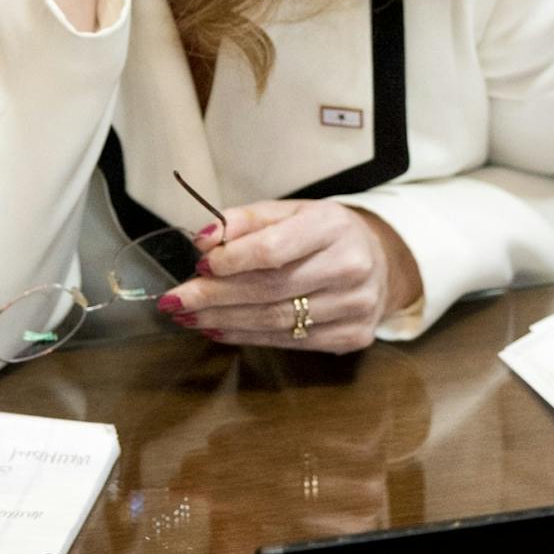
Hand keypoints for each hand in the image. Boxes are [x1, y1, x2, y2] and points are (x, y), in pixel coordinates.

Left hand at [158, 201, 422, 353]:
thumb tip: (203, 240)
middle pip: (270, 289)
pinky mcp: (352, 336)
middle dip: (214, 296)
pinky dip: (248, 338)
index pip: (273, 249)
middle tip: (175, 301)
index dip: (232, 260)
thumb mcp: (289, 212)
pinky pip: (289, 341)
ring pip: (276, 320)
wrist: (379, 261)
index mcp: (334, 226)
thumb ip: (246, 221)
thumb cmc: (323, 234)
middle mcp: (351, 266)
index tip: (199, 265)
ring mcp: (355, 306)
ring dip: (224, 320)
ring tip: (189, 317)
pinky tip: (219, 329)